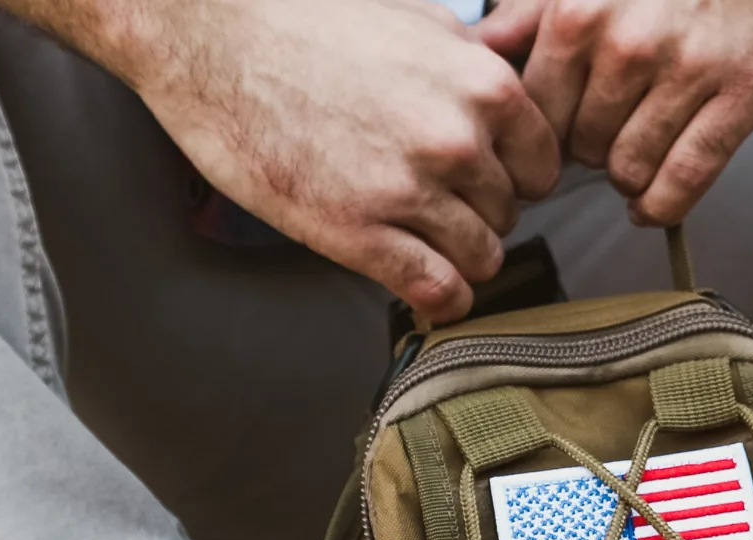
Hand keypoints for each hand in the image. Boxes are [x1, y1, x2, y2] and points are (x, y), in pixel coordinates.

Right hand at [1, 0, 561, 322]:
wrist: (210, 32)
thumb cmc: (303, 18)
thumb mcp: (415, 20)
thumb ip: (469, 65)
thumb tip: (502, 97)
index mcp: (481, 84)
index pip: (542, 165)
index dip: (512, 178)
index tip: (482, 182)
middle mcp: (457, 139)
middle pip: (508, 214)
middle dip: (478, 215)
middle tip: (436, 207)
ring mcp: (409, 190)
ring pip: (482, 259)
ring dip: (457, 259)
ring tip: (423, 243)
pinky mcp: (360, 233)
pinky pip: (438, 291)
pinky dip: (438, 298)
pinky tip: (423, 286)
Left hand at [475, 0, 752, 226]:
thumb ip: (531, 14)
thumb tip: (481, 50)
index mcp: (580, 13)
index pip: (537, 116)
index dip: (547, 132)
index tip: (559, 134)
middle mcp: (629, 45)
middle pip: (581, 149)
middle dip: (590, 149)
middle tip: (608, 133)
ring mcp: (688, 73)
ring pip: (629, 171)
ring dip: (628, 174)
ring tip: (635, 150)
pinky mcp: (742, 95)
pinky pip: (685, 180)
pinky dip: (662, 205)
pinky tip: (651, 202)